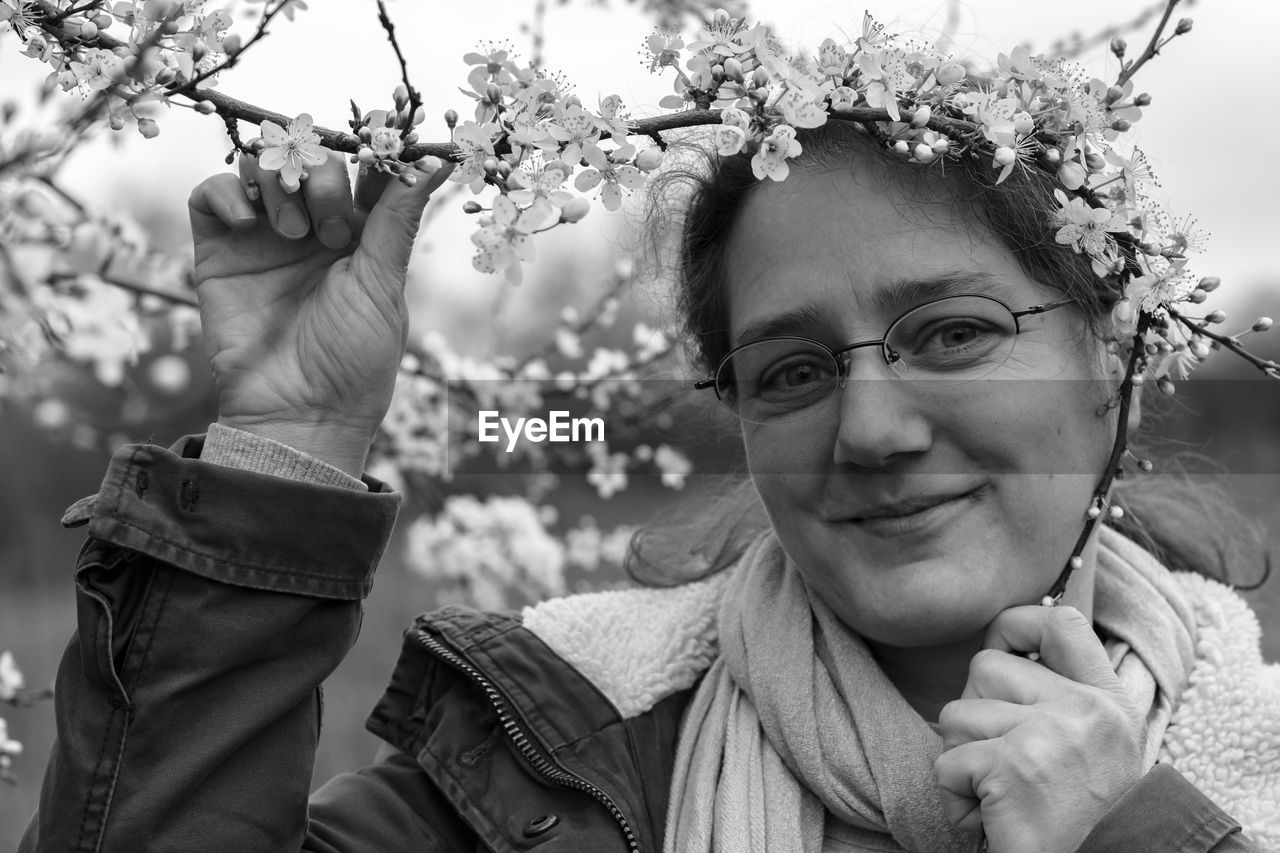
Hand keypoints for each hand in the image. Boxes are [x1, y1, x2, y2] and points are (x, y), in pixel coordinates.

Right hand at [188, 151, 452, 475]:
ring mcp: (263, 239)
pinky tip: (248, 222)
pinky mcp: (219, 253)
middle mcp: (312, 231)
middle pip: (310, 160)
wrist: (300, 414)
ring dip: (280, 184)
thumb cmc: (354, 359)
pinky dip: (229, 192)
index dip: (368, 154)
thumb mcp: (384, 283)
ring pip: (263, 166)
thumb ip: (399, 216)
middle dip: (322, 178)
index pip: (362, 172)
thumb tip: (441, 160)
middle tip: (332, 228)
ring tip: (290, 232)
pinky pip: (212, 195)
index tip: (380, 143)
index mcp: (361, 238)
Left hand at [934, 605, 1145, 852]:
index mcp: (1108, 700)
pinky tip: (989, 818)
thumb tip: (1008, 639)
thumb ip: (1062, 691)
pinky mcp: (1012, 767)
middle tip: (1002, 760)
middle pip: (985, 667)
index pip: (1061, 623)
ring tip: (999, 792)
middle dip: (975, 713)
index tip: (1004, 651)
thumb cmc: (1078, 812)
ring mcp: (1048, 736)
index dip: (1017, 625)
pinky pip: (947, 763)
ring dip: (962, 757)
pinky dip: (955, 796)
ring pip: (956, 714)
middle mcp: (1084, 711)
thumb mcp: (1095, 742)